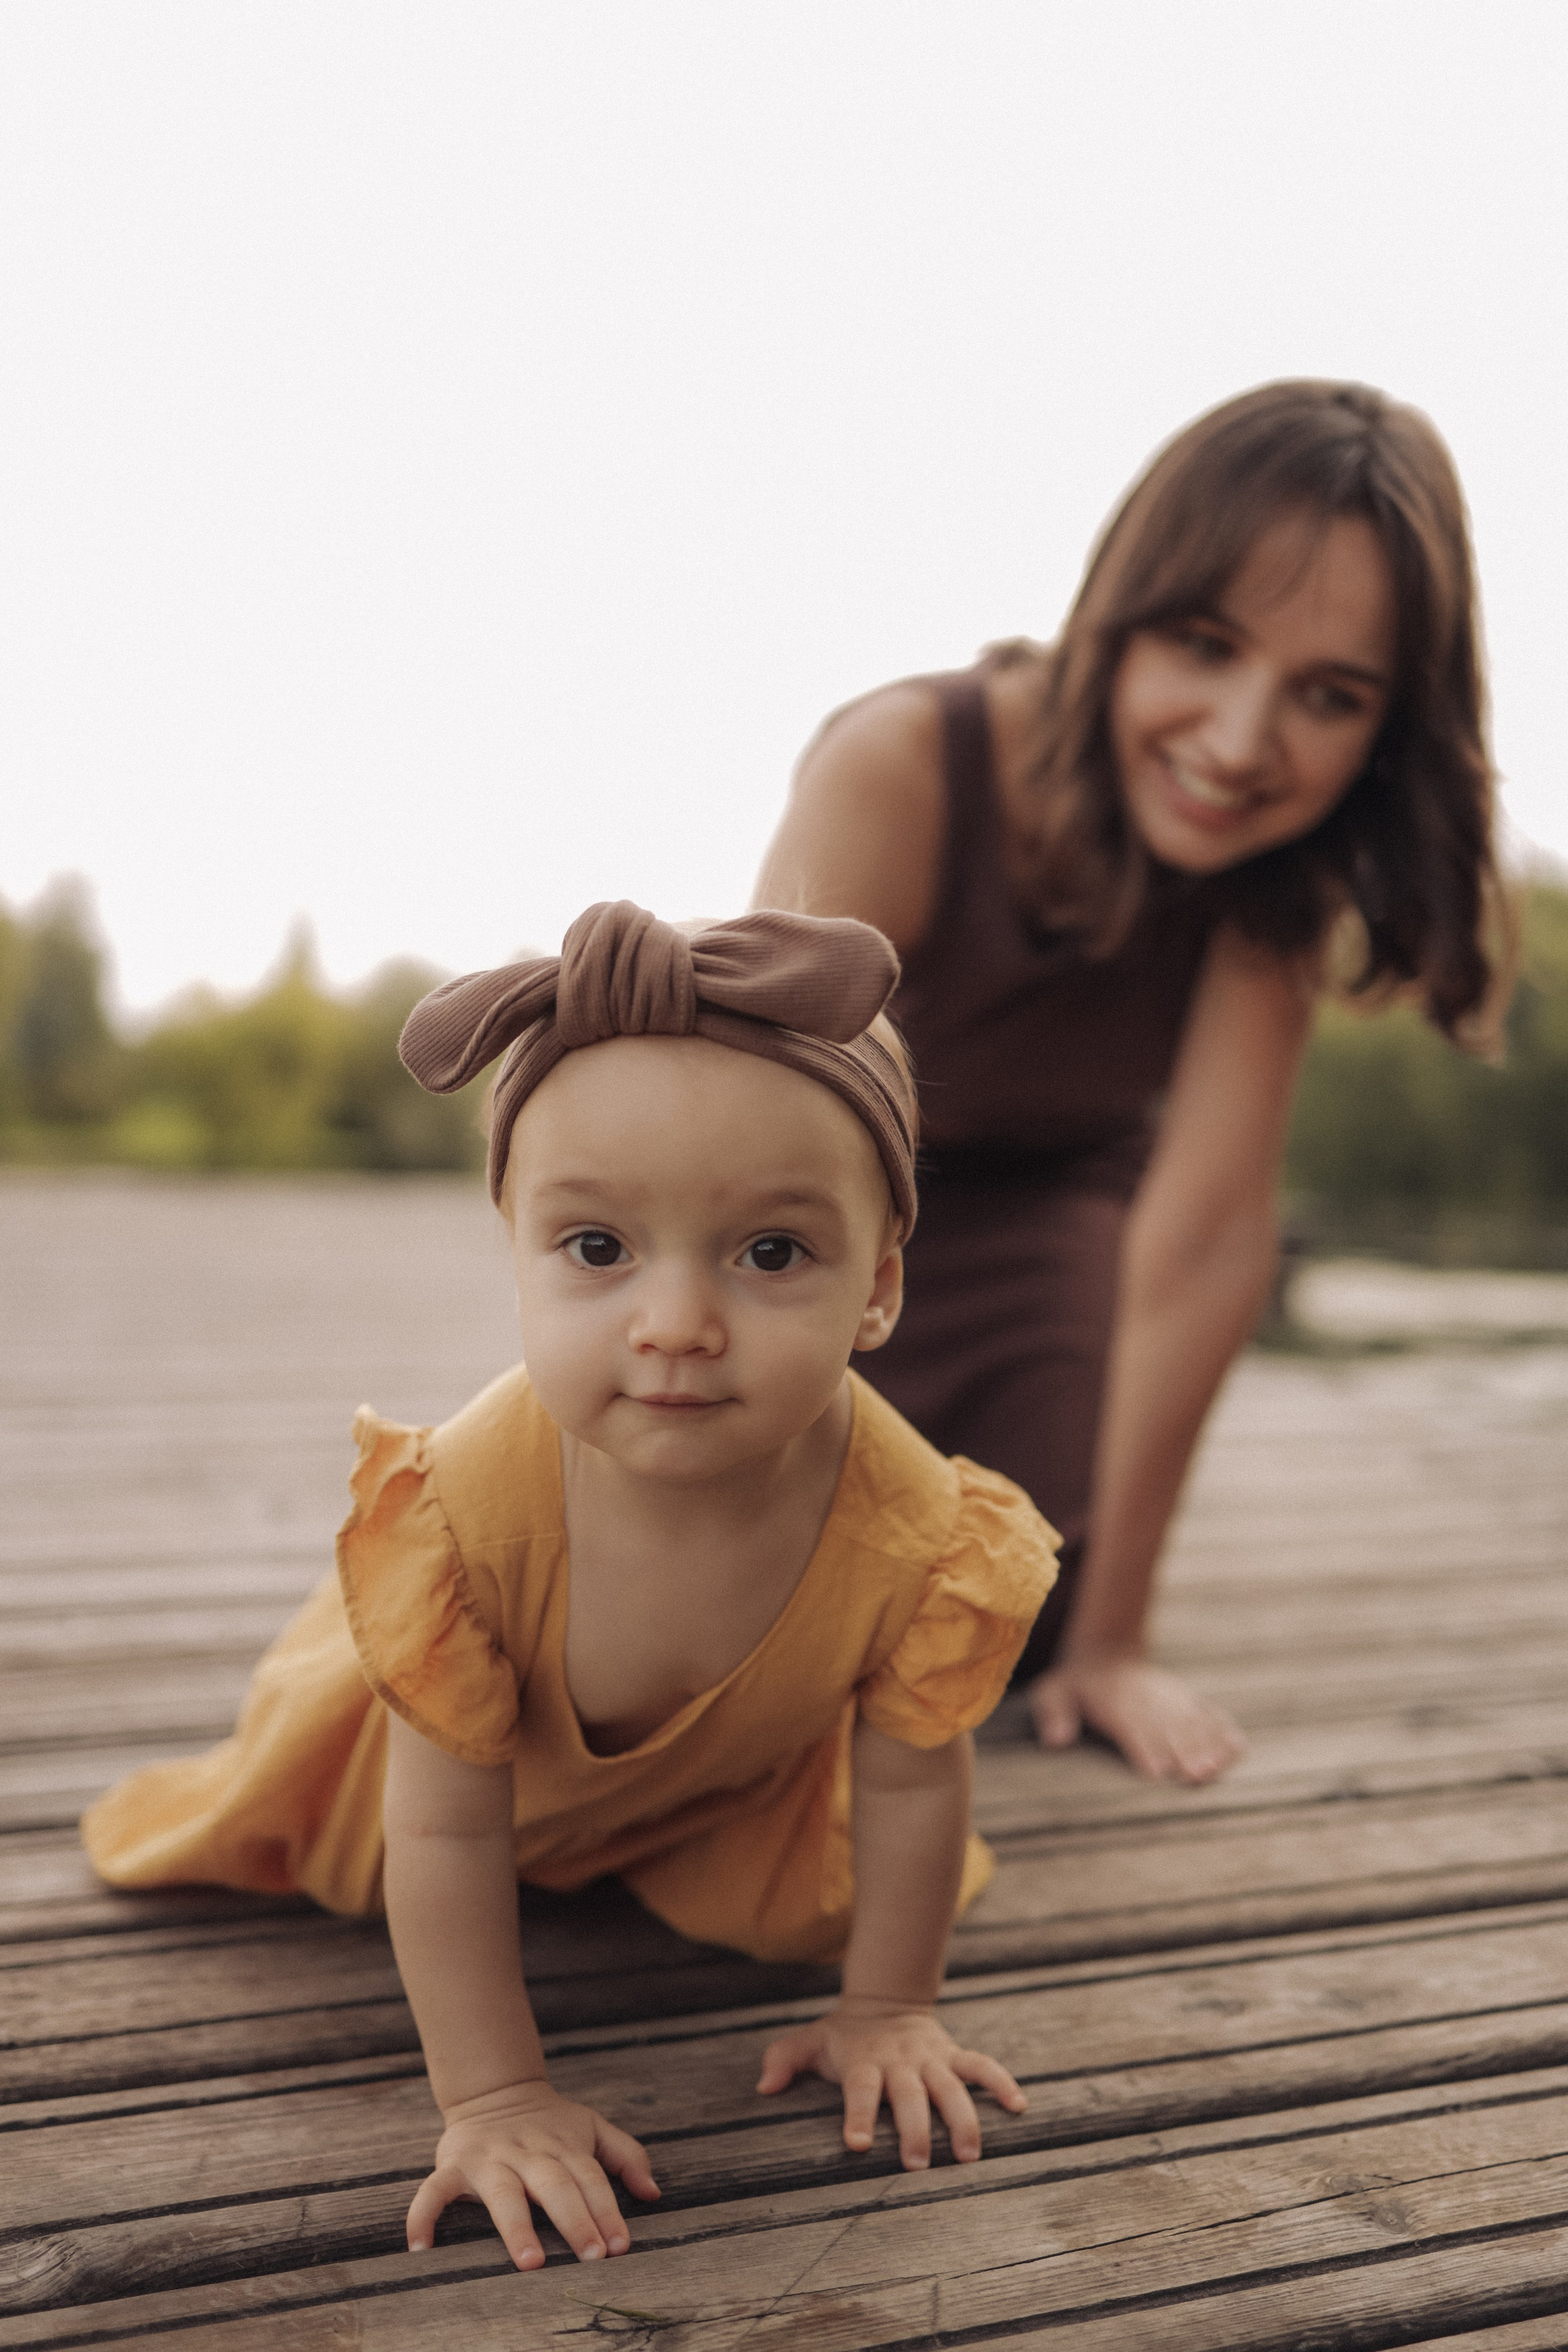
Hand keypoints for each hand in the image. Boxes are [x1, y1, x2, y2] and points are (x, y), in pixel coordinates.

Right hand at [406, 2079, 659, 2270]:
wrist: (495, 2090)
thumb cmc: (552, 2123)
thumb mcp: (592, 2128)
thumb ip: (626, 2156)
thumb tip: (654, 2194)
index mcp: (563, 2145)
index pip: (591, 2178)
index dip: (607, 2210)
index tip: (620, 2246)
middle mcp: (528, 2152)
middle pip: (555, 2185)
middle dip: (575, 2220)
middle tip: (593, 2257)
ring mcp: (490, 2158)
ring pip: (503, 2193)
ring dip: (517, 2227)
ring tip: (531, 2263)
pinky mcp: (453, 2164)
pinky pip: (433, 2190)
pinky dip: (424, 2215)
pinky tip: (421, 2248)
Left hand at [756, 1999, 1025, 2169]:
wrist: (885, 1999)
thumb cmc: (844, 2035)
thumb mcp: (809, 2040)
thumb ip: (784, 2059)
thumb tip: (764, 2087)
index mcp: (864, 2061)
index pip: (860, 2088)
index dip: (857, 2114)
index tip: (855, 2144)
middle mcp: (900, 2061)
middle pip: (910, 2095)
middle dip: (915, 2129)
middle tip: (917, 2165)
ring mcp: (931, 2057)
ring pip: (951, 2087)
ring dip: (963, 2119)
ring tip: (971, 2155)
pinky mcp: (953, 2055)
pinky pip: (982, 2065)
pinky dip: (1001, 2082)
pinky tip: (1018, 2106)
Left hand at [1028, 1649, 1244, 1782]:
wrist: (1107, 1650)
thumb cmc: (1077, 1683)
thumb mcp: (1053, 1690)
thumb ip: (1053, 1713)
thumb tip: (1055, 1741)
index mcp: (1112, 1701)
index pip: (1129, 1725)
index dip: (1143, 1747)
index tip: (1155, 1771)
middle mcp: (1145, 1699)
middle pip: (1166, 1727)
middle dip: (1182, 1751)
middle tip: (1197, 1775)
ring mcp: (1169, 1697)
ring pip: (1191, 1721)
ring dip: (1206, 1745)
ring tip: (1217, 1769)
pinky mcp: (1185, 1699)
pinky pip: (1208, 1713)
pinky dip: (1223, 1729)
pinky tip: (1238, 1747)